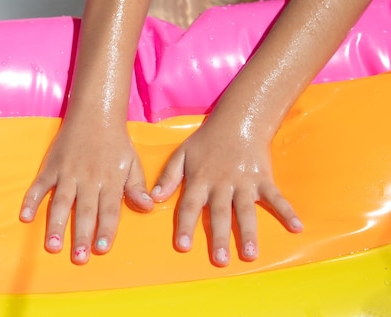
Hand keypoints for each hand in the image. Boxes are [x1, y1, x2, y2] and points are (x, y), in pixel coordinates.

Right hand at [20, 119, 152, 264]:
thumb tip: (148, 207)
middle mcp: (89, 179)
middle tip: (78, 257)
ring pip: (61, 202)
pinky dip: (31, 200)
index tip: (102, 249)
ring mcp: (68, 173)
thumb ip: (137, 187)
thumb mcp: (132, 163)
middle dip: (81, 235)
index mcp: (110, 180)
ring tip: (52, 246)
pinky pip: (39, 186)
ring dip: (55, 225)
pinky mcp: (52, 166)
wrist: (95, 114)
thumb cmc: (116, 143)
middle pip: (84, 211)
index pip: (109, 210)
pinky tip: (24, 217)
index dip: (106, 230)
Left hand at [150, 122, 302, 266]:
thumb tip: (154, 198)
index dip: (186, 226)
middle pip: (219, 214)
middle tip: (220, 260)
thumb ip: (168, 176)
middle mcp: (222, 184)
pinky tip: (296, 227)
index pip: (189, 205)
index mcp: (200, 180)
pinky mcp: (263, 179)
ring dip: (248, 232)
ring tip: (250, 254)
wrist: (238, 121)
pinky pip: (276, 197)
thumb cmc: (207, 141)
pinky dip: (287, 211)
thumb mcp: (182, 154)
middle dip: (219, 237)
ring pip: (246, 210)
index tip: (183, 246)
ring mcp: (244, 182)